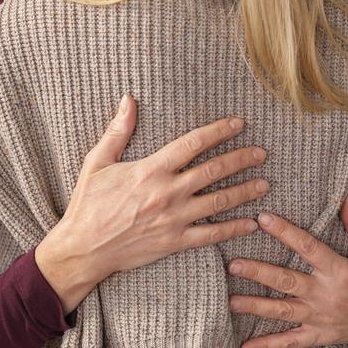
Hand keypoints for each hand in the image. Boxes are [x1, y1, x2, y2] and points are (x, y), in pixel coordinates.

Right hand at [36, 95, 267, 312]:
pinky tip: (250, 223)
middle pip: (213, 171)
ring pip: (218, 202)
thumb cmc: (88, 203)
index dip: (218, 132)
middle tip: (261, 153)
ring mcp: (174, 219)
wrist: (83, 247)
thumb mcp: (97, 162)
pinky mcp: (175, 243)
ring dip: (244, 191)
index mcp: (150, 170)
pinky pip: (211, 235)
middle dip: (241, 159)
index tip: (238, 124)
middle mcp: (167, 193)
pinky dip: (233, 229)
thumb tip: (128, 100)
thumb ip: (117, 131)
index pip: (192, 144)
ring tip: (264, 183)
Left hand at [228, 193, 347, 347]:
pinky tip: (244, 347)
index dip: (285, 232)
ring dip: (255, 306)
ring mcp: (320, 318)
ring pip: (282, 311)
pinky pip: (290, 342)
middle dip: (259, 273)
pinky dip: (267, 345)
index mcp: (341, 271)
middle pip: (287, 282)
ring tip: (230, 300)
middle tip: (234, 265)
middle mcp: (327, 296)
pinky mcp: (318, 335)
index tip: (263, 218)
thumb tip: (344, 194)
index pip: (308, 248)